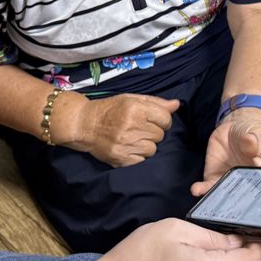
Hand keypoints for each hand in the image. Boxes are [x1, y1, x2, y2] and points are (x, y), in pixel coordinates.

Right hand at [62, 92, 179, 166]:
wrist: (83, 124)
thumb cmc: (109, 109)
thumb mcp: (130, 99)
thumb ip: (155, 102)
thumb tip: (177, 105)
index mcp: (135, 108)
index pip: (166, 119)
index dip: (162, 120)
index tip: (153, 120)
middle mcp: (131, 126)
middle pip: (160, 135)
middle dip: (153, 132)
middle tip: (139, 129)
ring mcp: (126, 144)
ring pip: (153, 149)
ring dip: (146, 145)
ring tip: (133, 138)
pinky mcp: (121, 159)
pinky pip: (142, 160)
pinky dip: (138, 156)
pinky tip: (129, 148)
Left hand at [191, 107, 260, 196]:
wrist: (235, 127)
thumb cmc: (253, 132)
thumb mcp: (258, 133)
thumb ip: (255, 140)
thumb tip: (251, 142)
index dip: (257, 196)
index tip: (252, 199)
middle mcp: (246, 183)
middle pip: (242, 198)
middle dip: (235, 204)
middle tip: (229, 208)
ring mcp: (229, 181)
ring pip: (223, 195)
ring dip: (216, 199)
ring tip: (211, 202)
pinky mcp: (214, 176)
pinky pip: (208, 186)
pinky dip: (202, 189)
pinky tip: (196, 190)